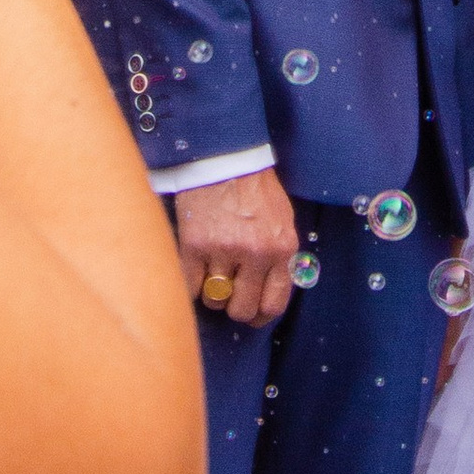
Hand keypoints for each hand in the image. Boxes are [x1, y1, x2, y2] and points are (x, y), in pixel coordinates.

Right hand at [175, 169, 298, 328]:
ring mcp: (224, 250)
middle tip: (229, 293)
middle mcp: (255, 253)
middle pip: (242, 309)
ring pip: (215, 300)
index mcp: (281, 248)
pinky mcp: (195, 244)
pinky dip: (191, 284)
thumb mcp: (282, 221)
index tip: (251, 314)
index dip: (260, 316)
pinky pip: (191, 286)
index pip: (273, 304)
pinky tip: (195, 271)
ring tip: (212, 273)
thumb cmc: (255, 190)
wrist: (226, 158)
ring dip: (212, 293)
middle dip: (234, 306)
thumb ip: (280, 258)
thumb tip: (270, 295)